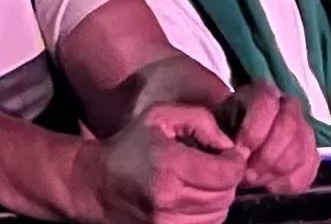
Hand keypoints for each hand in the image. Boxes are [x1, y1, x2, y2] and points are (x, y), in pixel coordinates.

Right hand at [94, 101, 245, 223]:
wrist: (95, 184)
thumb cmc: (130, 146)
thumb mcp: (161, 117)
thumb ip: (200, 120)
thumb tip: (228, 146)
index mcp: (170, 165)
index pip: (227, 174)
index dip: (235, 162)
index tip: (228, 155)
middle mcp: (170, 199)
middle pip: (225, 197)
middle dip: (227, 180)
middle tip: (215, 168)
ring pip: (218, 216)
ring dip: (217, 200)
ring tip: (201, 184)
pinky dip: (206, 215)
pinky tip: (193, 200)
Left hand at [212, 85, 322, 193]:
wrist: (235, 145)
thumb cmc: (223, 133)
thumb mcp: (213, 124)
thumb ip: (219, 131)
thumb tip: (233, 151)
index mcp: (262, 92)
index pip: (267, 103)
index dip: (254, 131)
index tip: (239, 153)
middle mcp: (288, 105)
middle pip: (288, 127)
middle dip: (267, 156)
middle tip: (248, 175)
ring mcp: (304, 129)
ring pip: (300, 150)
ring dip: (276, 172)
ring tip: (256, 181)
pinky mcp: (312, 153)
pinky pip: (310, 169)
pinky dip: (290, 182)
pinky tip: (271, 186)